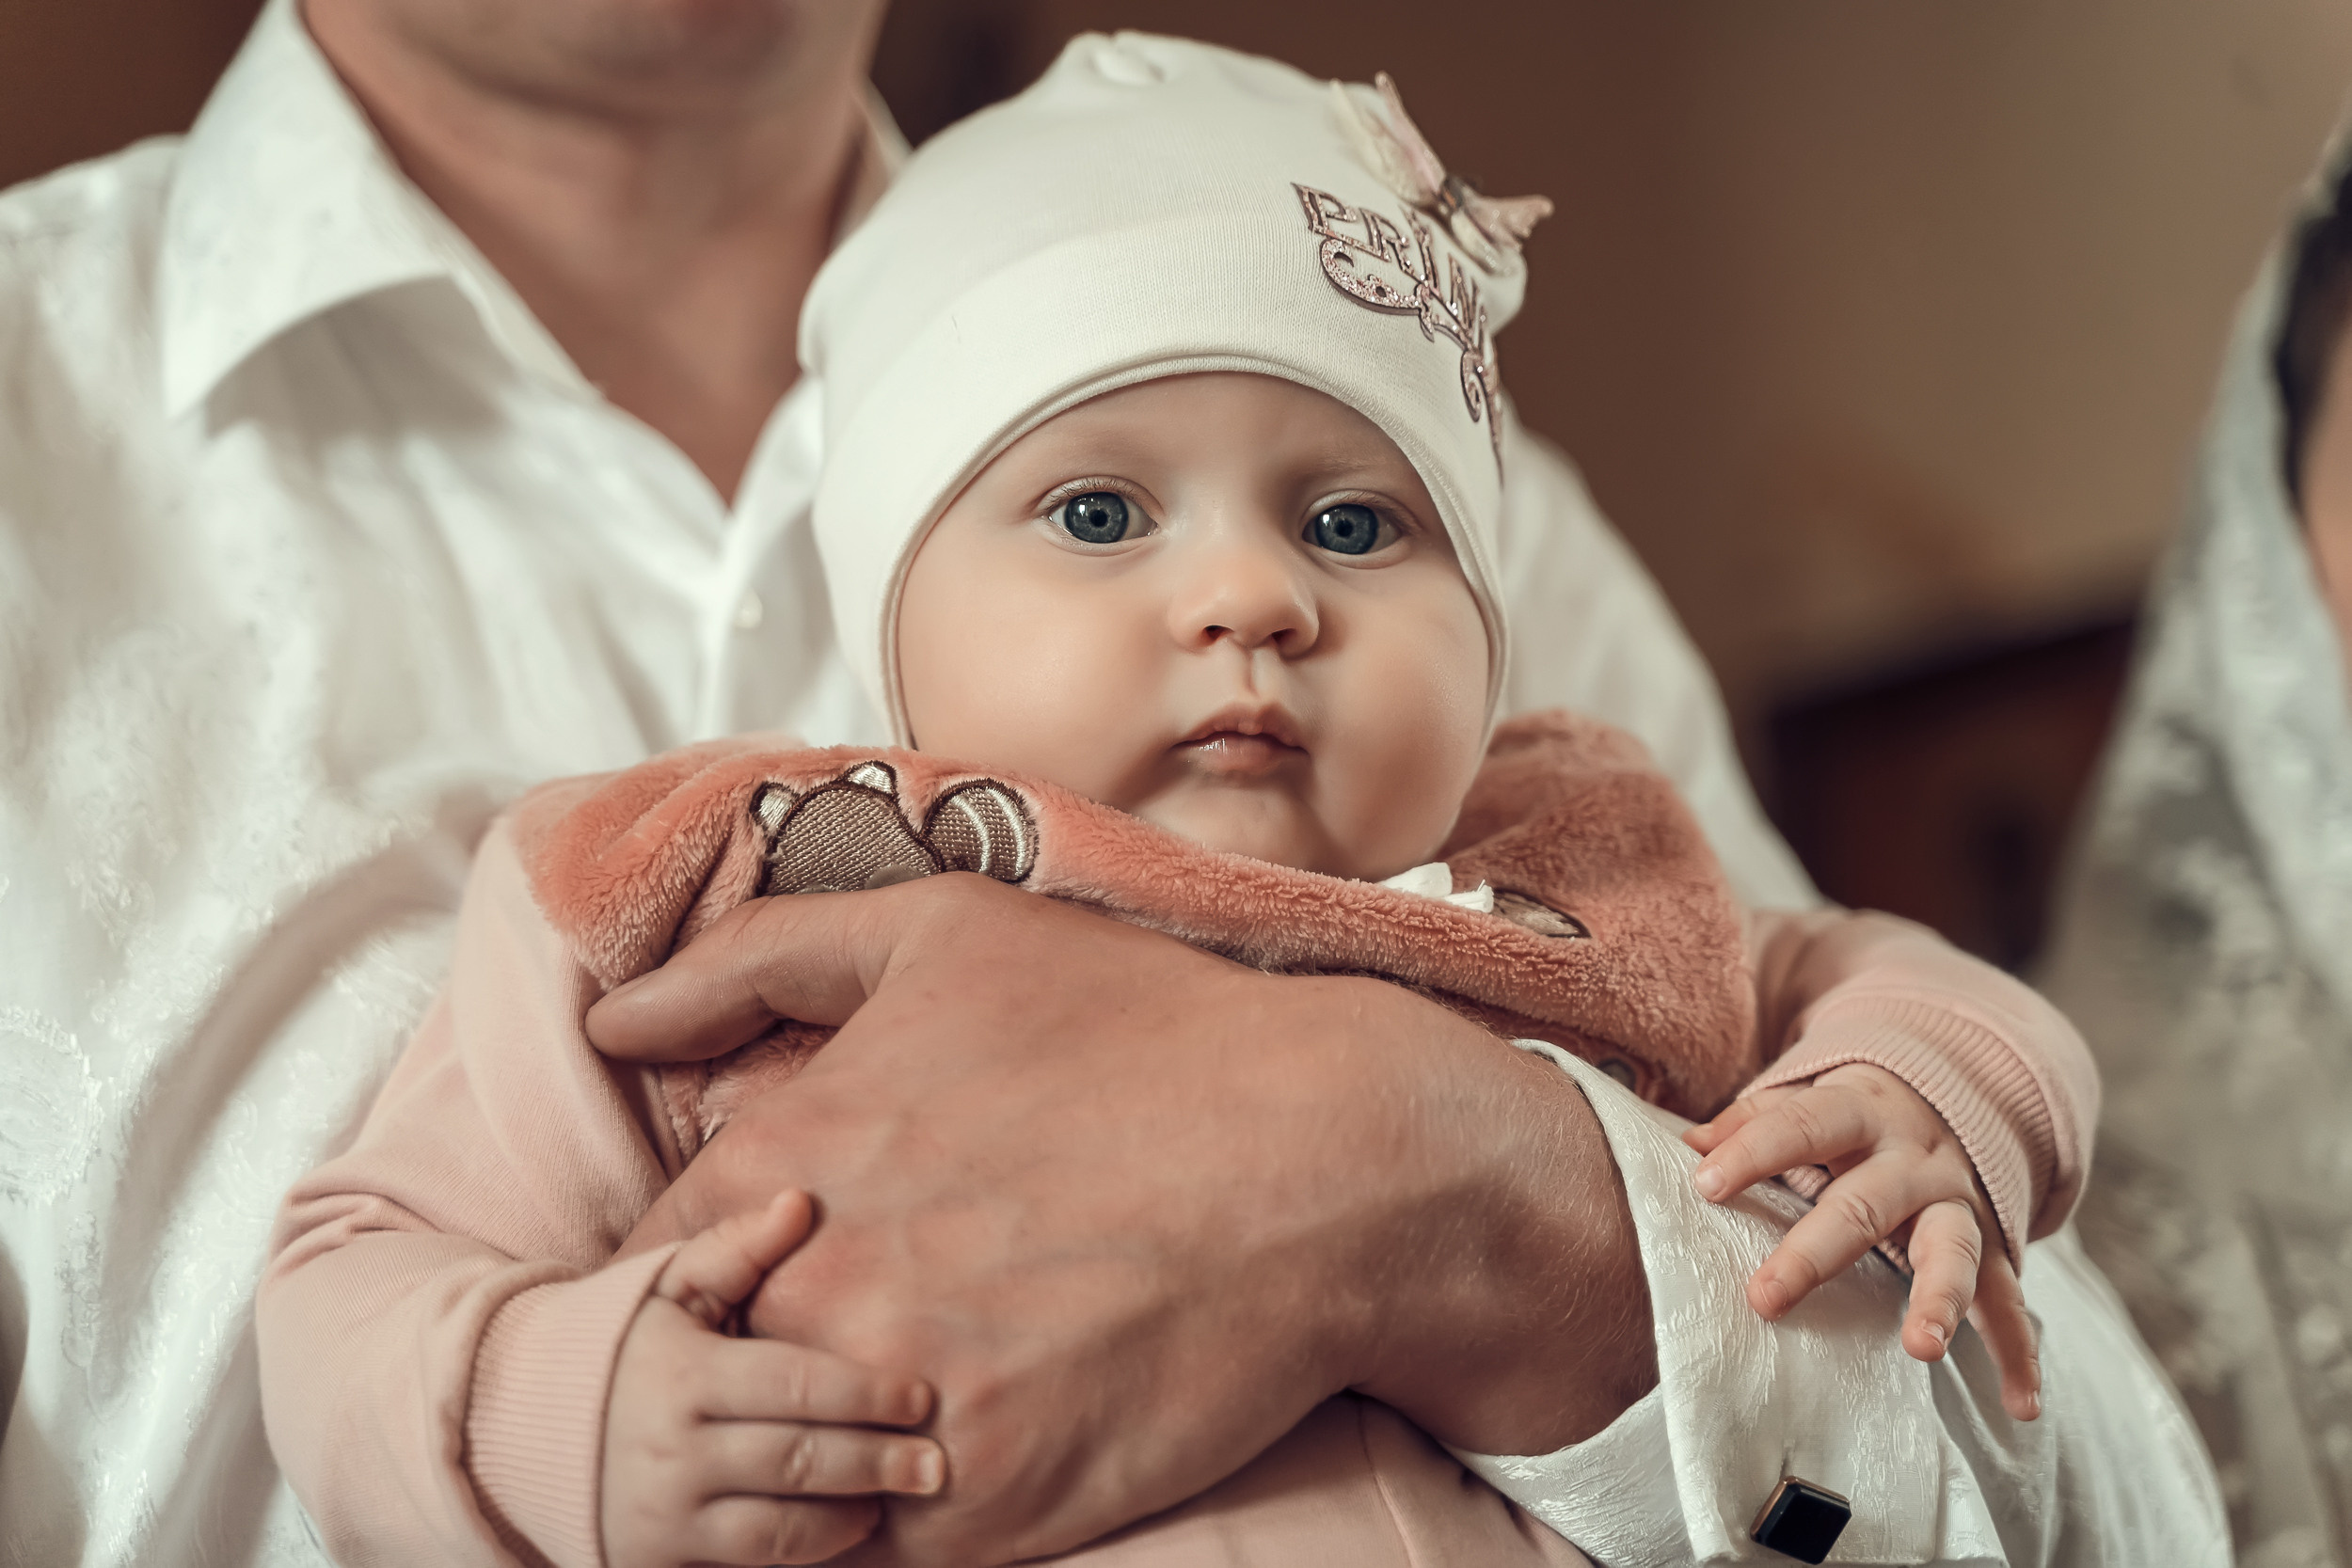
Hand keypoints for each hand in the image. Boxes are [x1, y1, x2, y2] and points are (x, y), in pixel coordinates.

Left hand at [588, 874, 1653, 1566]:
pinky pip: (870, 1548)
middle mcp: (813, 1288)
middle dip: (744, 1368)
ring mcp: (892, 1410)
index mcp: (780, 1157)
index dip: (694, 1278)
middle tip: (841, 1342)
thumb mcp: (948, 936)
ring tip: (892, 1408)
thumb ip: (761, 959)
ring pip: (770, 1479)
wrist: (1328, 1161)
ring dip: (802, 1457)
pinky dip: (889, 1521)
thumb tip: (615, 1018)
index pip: (648, 1263)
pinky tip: (966, 1450)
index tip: (761, 1279)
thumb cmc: (1142, 1032)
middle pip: (696, 1378)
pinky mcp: (979, 1511)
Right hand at [603, 1190, 947, 1567]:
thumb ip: (737, 1246)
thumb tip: (801, 1201)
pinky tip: (845, 1529)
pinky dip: (804, 1551)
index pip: (793, 1387)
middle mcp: (671, 1452)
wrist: (518, 1423)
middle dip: (877, 1464)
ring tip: (896, 1497)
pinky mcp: (657, 1561)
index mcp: (681, 1375)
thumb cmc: (618, 1341)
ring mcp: (663, 1517)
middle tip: (938, 1465)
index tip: (921, 1397)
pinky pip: (748, 1565)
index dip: (864, 1394)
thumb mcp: (667, 1284)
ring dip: (848, 1517)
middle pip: (798, 1462)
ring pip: (778, 1530)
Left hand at [1682, 1064, 2039, 1421]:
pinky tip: (2021, 1404)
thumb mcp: (1808, 1099)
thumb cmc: (1851, 1113)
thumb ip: (1752, 1121)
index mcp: (1857, 1111)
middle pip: (1864, 1204)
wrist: (1954, 1093)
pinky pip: (2007, 1301)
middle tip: (1765, 1298)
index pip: (1801, 1125)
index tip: (1704, 1182)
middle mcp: (1912, 1159)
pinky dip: (2020, 1354)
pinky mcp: (1992, 1245)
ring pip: (1953, 1249)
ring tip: (1921, 1348)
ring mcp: (1957, 1204)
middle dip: (1815, 1253)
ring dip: (1939, 1299)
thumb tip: (1687, 1145)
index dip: (1753, 1150)